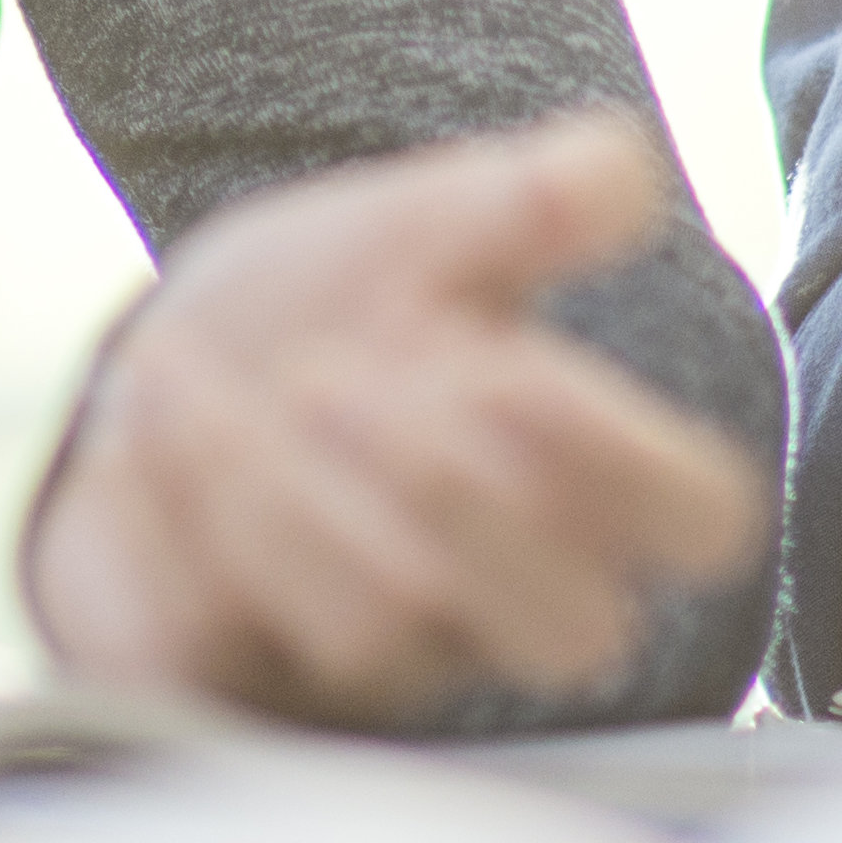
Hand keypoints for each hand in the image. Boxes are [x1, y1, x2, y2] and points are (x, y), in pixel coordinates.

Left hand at [20, 110, 767, 724]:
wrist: (164, 380)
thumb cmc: (324, 317)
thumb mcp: (410, 239)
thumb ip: (515, 205)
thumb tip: (613, 160)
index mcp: (574, 484)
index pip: (695, 522)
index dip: (621, 456)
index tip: (508, 364)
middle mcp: (495, 599)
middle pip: (569, 626)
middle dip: (448, 490)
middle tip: (331, 379)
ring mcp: (371, 662)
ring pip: (381, 637)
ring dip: (281, 493)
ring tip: (194, 377)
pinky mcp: (234, 682)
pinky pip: (220, 650)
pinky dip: (173, 519)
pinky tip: (147, 427)